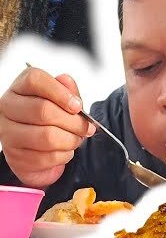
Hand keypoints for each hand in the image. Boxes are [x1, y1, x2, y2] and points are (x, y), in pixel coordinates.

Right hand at [0, 67, 94, 187]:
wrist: (38, 150)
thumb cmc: (51, 121)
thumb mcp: (62, 102)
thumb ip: (67, 90)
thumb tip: (66, 82)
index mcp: (20, 88)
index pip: (34, 79)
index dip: (60, 92)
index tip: (77, 106)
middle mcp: (8, 107)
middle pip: (43, 110)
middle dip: (74, 122)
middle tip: (86, 128)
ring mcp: (8, 132)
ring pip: (47, 136)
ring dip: (71, 141)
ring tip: (76, 139)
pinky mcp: (15, 155)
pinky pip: (47, 157)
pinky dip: (64, 155)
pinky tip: (64, 150)